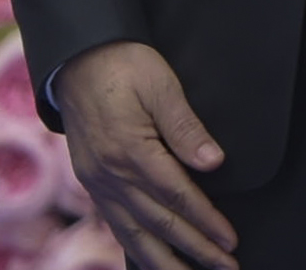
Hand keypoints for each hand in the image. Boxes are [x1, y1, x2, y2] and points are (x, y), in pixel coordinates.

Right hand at [58, 41, 237, 269]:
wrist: (73, 56)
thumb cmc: (121, 64)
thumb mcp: (159, 83)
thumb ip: (184, 125)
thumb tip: (212, 163)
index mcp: (129, 148)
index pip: (176, 195)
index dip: (206, 220)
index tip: (231, 240)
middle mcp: (109, 171)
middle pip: (159, 221)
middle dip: (196, 249)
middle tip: (228, 267)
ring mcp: (96, 179)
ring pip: (133, 232)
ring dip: (165, 260)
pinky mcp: (89, 179)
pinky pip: (114, 223)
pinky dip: (135, 247)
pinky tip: (151, 259)